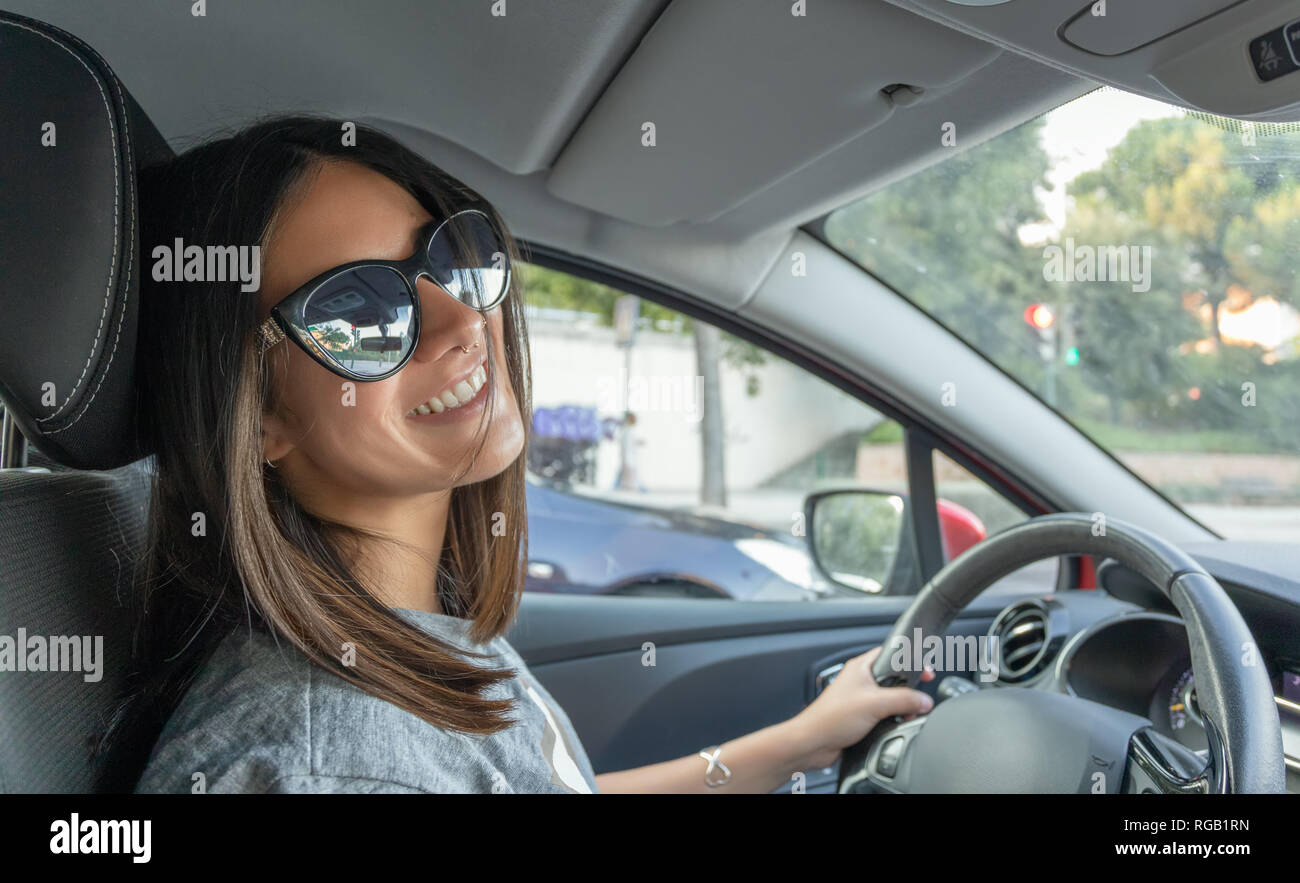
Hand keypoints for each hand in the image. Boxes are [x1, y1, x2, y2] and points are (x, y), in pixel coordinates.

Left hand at [788, 646, 934, 769]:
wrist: (814, 743)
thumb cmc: (831, 718)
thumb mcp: (875, 704)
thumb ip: (904, 699)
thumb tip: (924, 700)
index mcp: (860, 667)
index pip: (891, 654)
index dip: (910, 660)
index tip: (926, 671)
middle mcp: (860, 681)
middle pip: (894, 678)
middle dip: (909, 689)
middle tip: (920, 698)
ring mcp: (860, 699)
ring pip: (891, 698)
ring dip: (902, 706)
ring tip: (908, 713)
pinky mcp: (861, 716)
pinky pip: (884, 713)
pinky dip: (893, 717)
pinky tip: (896, 724)